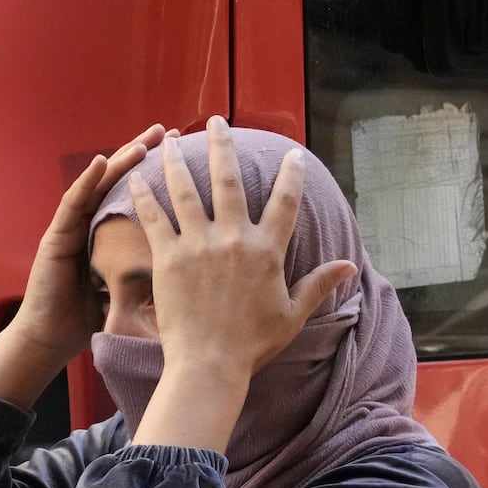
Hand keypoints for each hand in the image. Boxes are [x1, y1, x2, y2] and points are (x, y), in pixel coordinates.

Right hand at [2, 124, 170, 358]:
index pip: (144, 195)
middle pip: (124, 181)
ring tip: (144, 143)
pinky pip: (73, 203)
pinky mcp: (56, 236)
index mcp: (115, 235)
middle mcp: (94, 224)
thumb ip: (157, 275)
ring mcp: (73, 227)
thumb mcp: (134, 294)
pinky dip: (87, 181)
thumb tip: (202, 273)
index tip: (193, 155)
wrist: (53, 339)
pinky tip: (100, 163)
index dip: (165, 174)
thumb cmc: (92, 320)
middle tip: (172, 133)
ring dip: (120, 161)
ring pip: (100, 185)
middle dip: (146, 154)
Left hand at [128, 115, 355, 380]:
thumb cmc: (252, 345)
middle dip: (222, 146)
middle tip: (215, 122)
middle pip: (229, 180)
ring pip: (187, 190)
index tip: (291, 153)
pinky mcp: (169, 257)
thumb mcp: (292, 314)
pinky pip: (155, 217)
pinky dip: (145, 195)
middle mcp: (234, 239)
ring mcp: (199, 245)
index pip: (285, 201)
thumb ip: (318, 283)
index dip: (291, 174)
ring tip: (172, 139)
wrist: (209, 365)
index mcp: (267, 250)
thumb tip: (350, 265)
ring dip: (178, 160)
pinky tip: (137, 176)